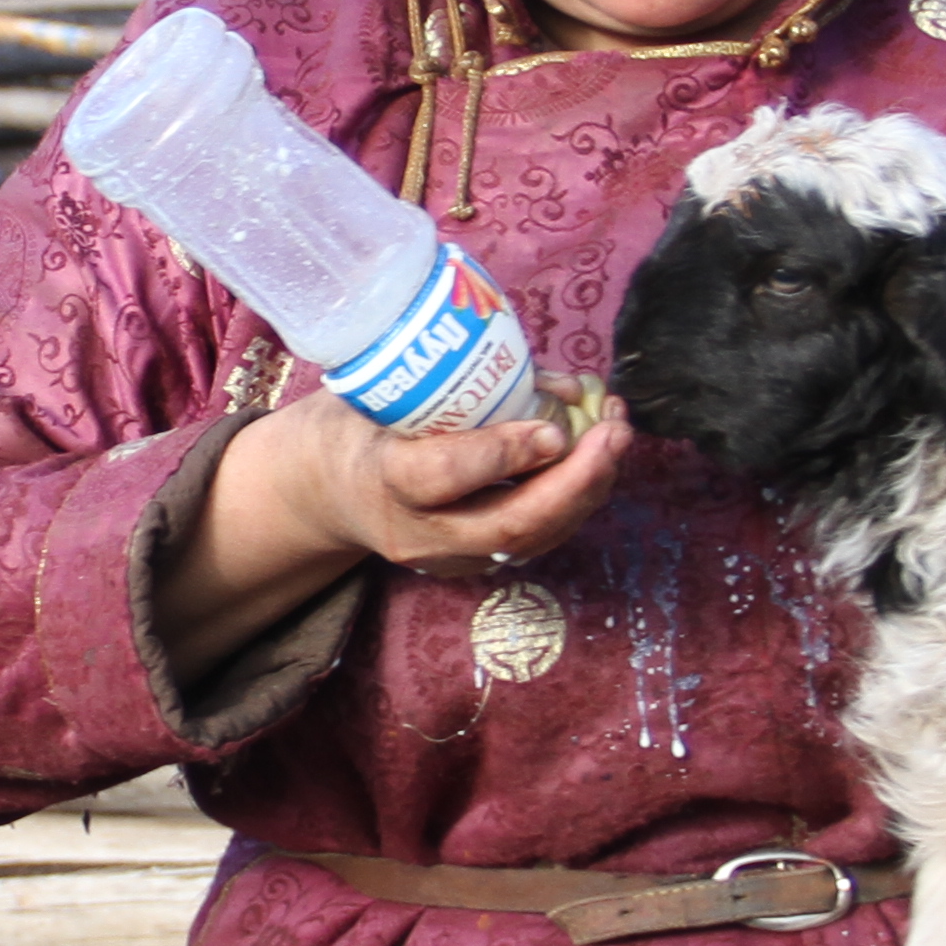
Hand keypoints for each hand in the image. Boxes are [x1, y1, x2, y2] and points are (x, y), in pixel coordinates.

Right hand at [155, 389, 632, 675]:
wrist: (327, 491)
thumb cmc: (362, 421)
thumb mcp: (386, 386)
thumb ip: (462, 382)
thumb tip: (565, 386)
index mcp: (380, 477)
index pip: (442, 476)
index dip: (503, 454)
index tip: (553, 427)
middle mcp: (416, 530)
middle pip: (507, 524)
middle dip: (574, 482)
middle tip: (615, 434)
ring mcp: (446, 557)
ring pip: (532, 539)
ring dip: (588, 490)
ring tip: (618, 435)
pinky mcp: (472, 564)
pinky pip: (536, 538)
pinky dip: (575, 499)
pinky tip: (598, 458)